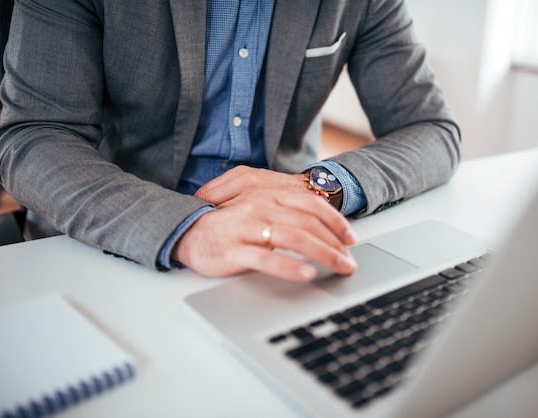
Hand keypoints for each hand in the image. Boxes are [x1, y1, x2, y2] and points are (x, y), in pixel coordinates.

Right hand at [172, 166, 356, 281]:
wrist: (187, 229)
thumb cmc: (228, 221)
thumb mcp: (258, 207)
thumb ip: (285, 211)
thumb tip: (319, 227)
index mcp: (270, 194)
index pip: (312, 206)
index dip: (336, 222)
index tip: (350, 239)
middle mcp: (261, 207)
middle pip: (309, 225)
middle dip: (335, 245)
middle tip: (349, 262)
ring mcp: (248, 227)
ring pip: (294, 239)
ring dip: (322, 255)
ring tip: (338, 268)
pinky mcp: (235, 250)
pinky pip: (267, 259)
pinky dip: (290, 267)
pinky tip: (306, 275)